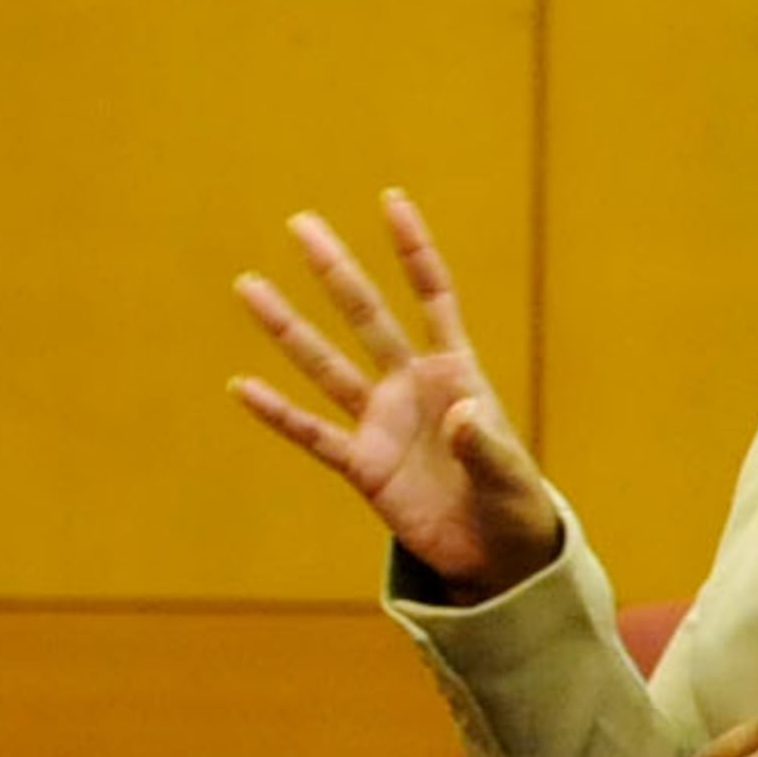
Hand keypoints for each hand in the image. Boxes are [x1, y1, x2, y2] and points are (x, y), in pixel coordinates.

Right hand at [229, 190, 561, 599]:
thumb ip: (484, 445)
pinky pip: (313, 434)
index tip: (391, 202)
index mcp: (457, 373)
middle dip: (336, 272)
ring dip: (288, 329)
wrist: (497, 554)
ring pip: (326, 365)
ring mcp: (382, 423)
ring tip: (248, 286)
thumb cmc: (514, 504)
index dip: (414, 252)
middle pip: (367, 317)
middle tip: (301, 223)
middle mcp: (411, 387)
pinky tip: (243, 387)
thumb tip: (460, 415)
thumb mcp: (509, 477)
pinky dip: (280, 414)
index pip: (433, 298)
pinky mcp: (363, 466)